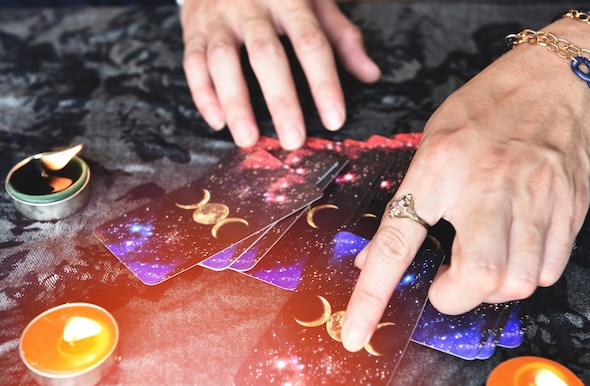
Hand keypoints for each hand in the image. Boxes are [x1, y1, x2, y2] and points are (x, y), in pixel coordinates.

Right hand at [179, 0, 380, 148]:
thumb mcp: (315, 0)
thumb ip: (341, 36)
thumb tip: (370, 74)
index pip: (311, 43)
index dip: (324, 83)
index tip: (334, 119)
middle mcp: (251, 5)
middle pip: (266, 55)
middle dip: (280, 100)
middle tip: (292, 140)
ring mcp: (218, 16)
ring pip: (223, 60)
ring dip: (235, 103)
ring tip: (248, 139)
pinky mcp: (193, 28)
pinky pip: (193, 62)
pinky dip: (203, 94)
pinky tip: (218, 122)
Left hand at [340, 36, 589, 351]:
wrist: (555, 79)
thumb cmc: (486, 106)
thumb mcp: (431, 143)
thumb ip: (408, 201)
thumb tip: (376, 257)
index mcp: (440, 167)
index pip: (399, 243)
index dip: (372, 296)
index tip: (354, 334)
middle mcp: (489, 186)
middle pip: (478, 277)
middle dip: (454, 297)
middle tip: (445, 284)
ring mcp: (535, 199)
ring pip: (519, 282)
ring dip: (491, 289)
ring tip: (481, 265)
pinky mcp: (567, 209)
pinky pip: (550, 270)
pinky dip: (526, 276)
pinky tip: (514, 253)